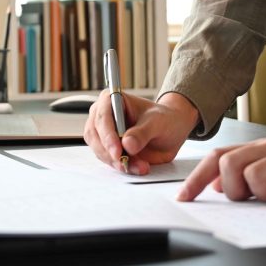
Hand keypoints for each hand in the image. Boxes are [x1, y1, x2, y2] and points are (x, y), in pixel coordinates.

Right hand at [84, 91, 199, 174]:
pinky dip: (121, 166)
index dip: (107, 134)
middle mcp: (103, 114)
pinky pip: (108, 160)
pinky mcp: (107, 147)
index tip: (118, 151)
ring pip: (99, 149)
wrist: (170, 131)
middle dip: (110, 152)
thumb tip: (127, 144)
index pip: (102, 116)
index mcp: (112, 99)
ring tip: (140, 166)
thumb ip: (143, 132)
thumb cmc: (163, 119)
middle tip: (126, 163)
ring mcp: (103, 132)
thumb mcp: (157, 122)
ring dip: (117, 162)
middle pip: (95, 134)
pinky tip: (137, 167)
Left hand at [178, 110, 265, 203]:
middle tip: (251, 198)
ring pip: (254, 175)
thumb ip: (244, 170)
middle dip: (233, 189)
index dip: (196, 178)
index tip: (183, 198)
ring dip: (261, 194)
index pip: (218, 157)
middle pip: (230, 165)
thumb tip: (212, 184)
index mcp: (258, 147)